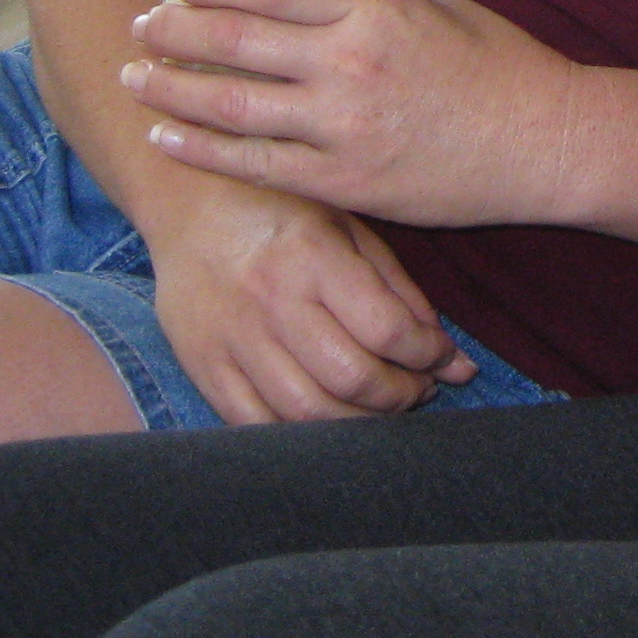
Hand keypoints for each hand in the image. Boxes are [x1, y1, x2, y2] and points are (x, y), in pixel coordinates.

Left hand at [126, 0, 585, 226]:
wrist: (542, 144)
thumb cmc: (499, 64)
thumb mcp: (440, 2)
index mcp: (375, 9)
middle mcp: (350, 63)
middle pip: (235, 39)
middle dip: (176, 29)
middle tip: (144, 25)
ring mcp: (342, 127)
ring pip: (230, 104)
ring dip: (171, 88)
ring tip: (136, 77)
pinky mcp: (342, 181)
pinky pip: (254, 164)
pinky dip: (203, 148)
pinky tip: (168, 136)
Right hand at [140, 170, 477, 422]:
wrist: (191, 203)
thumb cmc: (284, 211)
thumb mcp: (350, 225)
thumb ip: (397, 287)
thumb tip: (443, 351)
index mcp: (313, 256)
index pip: (386, 328)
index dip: (429, 355)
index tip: (446, 360)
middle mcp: (271, 300)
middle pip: (350, 378)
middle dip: (401, 395)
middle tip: (420, 390)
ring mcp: (231, 338)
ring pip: (306, 412)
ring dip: (359, 422)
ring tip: (381, 406)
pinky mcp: (201, 365)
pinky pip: (255, 423)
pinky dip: (301, 435)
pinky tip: (329, 417)